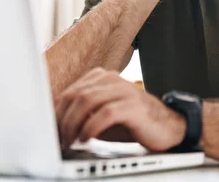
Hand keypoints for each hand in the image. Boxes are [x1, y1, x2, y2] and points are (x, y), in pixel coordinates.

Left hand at [55, 67, 186, 151]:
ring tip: (70, 140)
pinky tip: (87, 139)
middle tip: (58, 139)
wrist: (169, 126)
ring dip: (73, 124)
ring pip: (87, 101)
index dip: (56, 113)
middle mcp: (112, 79)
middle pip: (75, 95)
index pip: (70, 92)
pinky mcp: (134, 105)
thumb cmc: (134, 123)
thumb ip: (83, 115)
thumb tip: (55, 127)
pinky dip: (91, 127)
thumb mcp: (103, 116)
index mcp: (103, 78)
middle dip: (62, 120)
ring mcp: (124, 90)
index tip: (49, 131)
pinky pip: (105, 113)